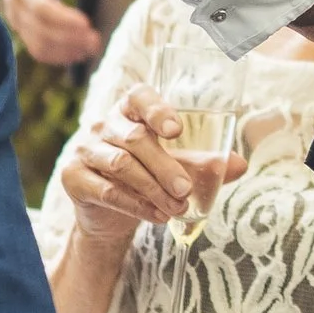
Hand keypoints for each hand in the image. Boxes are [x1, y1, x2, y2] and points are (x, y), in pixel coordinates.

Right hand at [0, 0, 104, 68]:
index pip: (40, 6)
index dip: (63, 18)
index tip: (87, 23)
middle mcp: (15, 3)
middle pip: (40, 29)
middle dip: (69, 38)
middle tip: (96, 39)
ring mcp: (16, 20)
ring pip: (38, 45)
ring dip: (66, 50)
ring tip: (92, 48)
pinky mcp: (23, 30)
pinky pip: (38, 50)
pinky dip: (59, 56)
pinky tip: (79, 53)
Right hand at [56, 86, 230, 249]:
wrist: (109, 214)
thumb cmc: (146, 177)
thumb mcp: (176, 167)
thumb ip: (204, 163)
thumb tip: (240, 164)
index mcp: (129, 111)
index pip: (139, 96)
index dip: (157, 110)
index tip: (176, 130)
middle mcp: (104, 124)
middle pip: (135, 138)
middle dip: (165, 165)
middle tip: (186, 189)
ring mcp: (84, 149)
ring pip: (121, 165)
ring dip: (153, 188)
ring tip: (177, 206)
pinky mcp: (73, 177)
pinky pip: (107, 190)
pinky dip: (136, 205)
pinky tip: (158, 215)